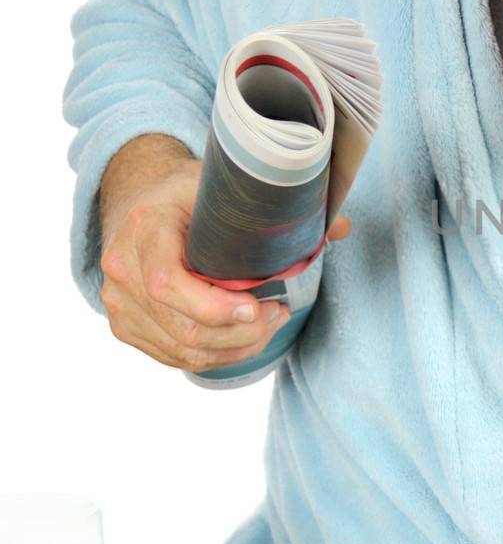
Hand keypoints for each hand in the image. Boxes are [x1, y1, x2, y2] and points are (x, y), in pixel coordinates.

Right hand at [99, 142, 350, 373]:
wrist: (141, 200)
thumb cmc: (188, 193)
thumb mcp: (223, 186)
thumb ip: (279, 206)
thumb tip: (341, 227)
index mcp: (144, 229)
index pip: (169, 285)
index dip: (216, 307)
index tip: (259, 306)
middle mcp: (122, 270)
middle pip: (184, 328)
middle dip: (243, 333)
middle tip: (278, 314)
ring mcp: (119, 304)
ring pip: (183, 350)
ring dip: (236, 348)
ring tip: (268, 324)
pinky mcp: (127, 326)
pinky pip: (175, 357)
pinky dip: (216, 354)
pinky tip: (243, 337)